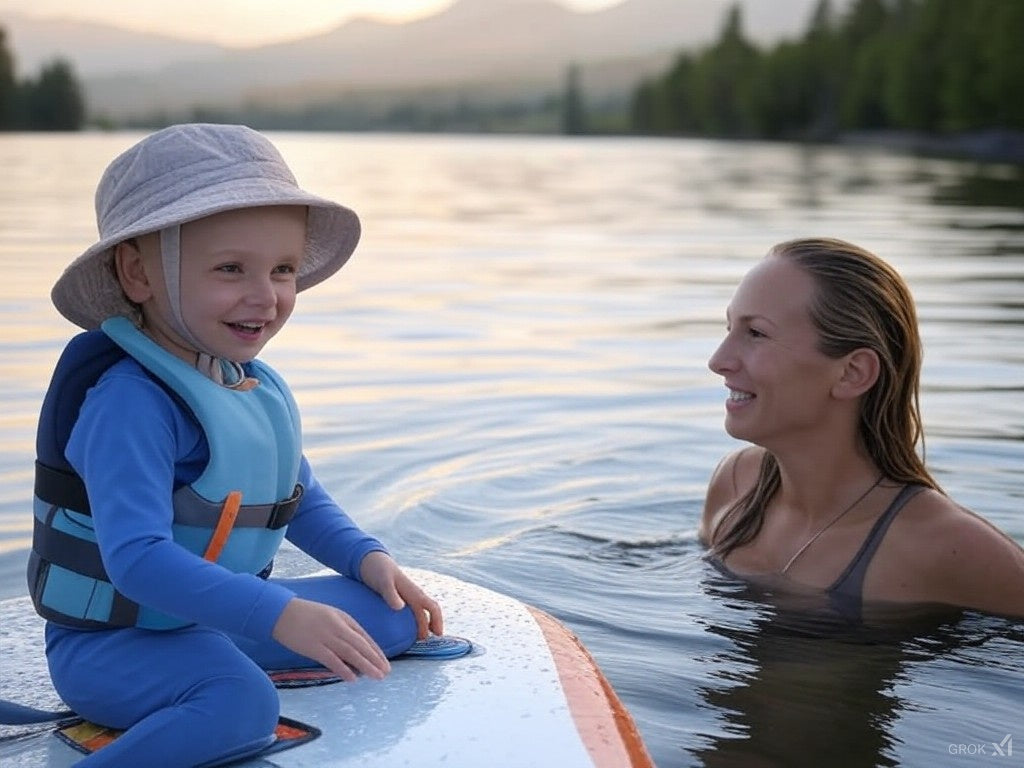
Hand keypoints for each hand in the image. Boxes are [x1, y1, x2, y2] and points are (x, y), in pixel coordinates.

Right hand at [271, 597, 389, 681]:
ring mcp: (326, 636)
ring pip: (350, 653)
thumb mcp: (329, 615)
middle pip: (360, 645)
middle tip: (386, 672)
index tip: (385, 662)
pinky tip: (353, 678)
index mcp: (343, 618)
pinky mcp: (313, 647)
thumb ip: (342, 629)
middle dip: (375, 659)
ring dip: (366, 665)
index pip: (364, 636)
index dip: (376, 650)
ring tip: (377, 676)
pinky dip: (343, 669)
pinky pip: (331, 660)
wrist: (281, 611)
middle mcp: (338, 627)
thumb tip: (355, 648)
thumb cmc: (305, 614)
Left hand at [359, 551, 443, 639]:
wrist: (369, 560)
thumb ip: (391, 594)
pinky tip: (396, 631)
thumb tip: (400, 607)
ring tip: (412, 642)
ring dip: (419, 627)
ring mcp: (404, 597)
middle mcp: (412, 595)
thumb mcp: (383, 581)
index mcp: (413, 592)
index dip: (438, 621)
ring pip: (417, 613)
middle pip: (426, 614)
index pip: (432, 608)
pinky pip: (406, 612)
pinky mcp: (396, 598)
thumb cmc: (378, 569)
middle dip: (428, 629)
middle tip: (422, 645)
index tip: (437, 635)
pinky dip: (407, 622)